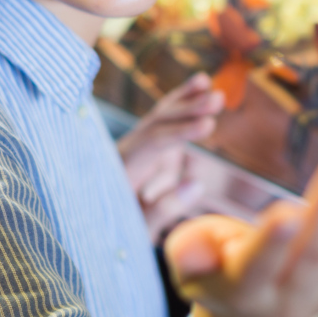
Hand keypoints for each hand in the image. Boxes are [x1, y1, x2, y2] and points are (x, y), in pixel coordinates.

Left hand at [118, 72, 222, 241]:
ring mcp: (138, 146)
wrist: (100, 231)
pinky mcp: (151, 146)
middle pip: (156, 122)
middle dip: (187, 109)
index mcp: (120, 169)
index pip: (152, 143)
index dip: (181, 133)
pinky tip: (200, 85)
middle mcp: (127, 150)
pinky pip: (167, 120)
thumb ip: (164, 209)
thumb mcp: (139, 229)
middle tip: (217, 99)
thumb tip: (197, 183)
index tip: (209, 125)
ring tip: (207, 83)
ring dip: (185, 99)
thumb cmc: (119, 233)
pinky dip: (183, 103)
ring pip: (160, 116)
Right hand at [165, 132, 317, 316]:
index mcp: (245, 293)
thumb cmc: (219, 274)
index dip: (273, 243)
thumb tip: (193, 249)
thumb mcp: (190, 268)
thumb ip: (189, 253)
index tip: (286, 211)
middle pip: (315, 254)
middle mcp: (292, 295)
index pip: (259, 268)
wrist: (260, 315)